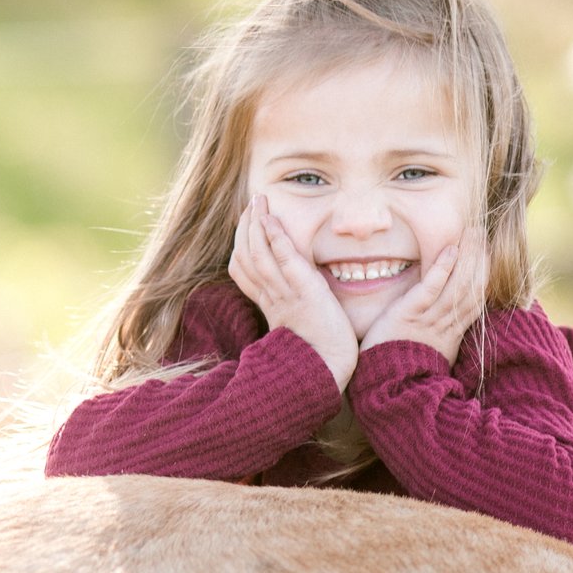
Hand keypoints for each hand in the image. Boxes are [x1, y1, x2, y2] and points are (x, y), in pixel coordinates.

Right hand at [230, 196, 357, 388]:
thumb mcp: (304, 322)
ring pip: (257, 255)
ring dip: (256, 224)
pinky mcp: (303, 292)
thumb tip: (305, 290)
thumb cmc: (323, 352)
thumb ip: (299, 304)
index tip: (247, 226)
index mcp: (270, 305)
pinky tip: (271, 219)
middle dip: (245, 228)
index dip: (242, 246)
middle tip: (250, 204)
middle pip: (245, 257)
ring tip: (258, 201)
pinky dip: (275, 237)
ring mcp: (285, 294)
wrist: (330, 370)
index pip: (244, 271)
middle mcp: (272, 297)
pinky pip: (283, 260)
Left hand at [358, 228, 487, 364]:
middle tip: (483, 234)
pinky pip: (430, 290)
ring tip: (472, 233)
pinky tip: (450, 249)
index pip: (474, 301)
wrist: (382, 388)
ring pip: (456, 286)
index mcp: (450, 335)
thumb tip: (445, 322)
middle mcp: (445, 326)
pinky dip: (442, 269)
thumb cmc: (399, 368)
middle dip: (479, 260)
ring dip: (466, 257)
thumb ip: (436, 334)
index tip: (489, 255)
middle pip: (471, 289)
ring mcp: (428, 321)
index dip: (484, 277)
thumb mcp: (425, 351)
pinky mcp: (409, 315)